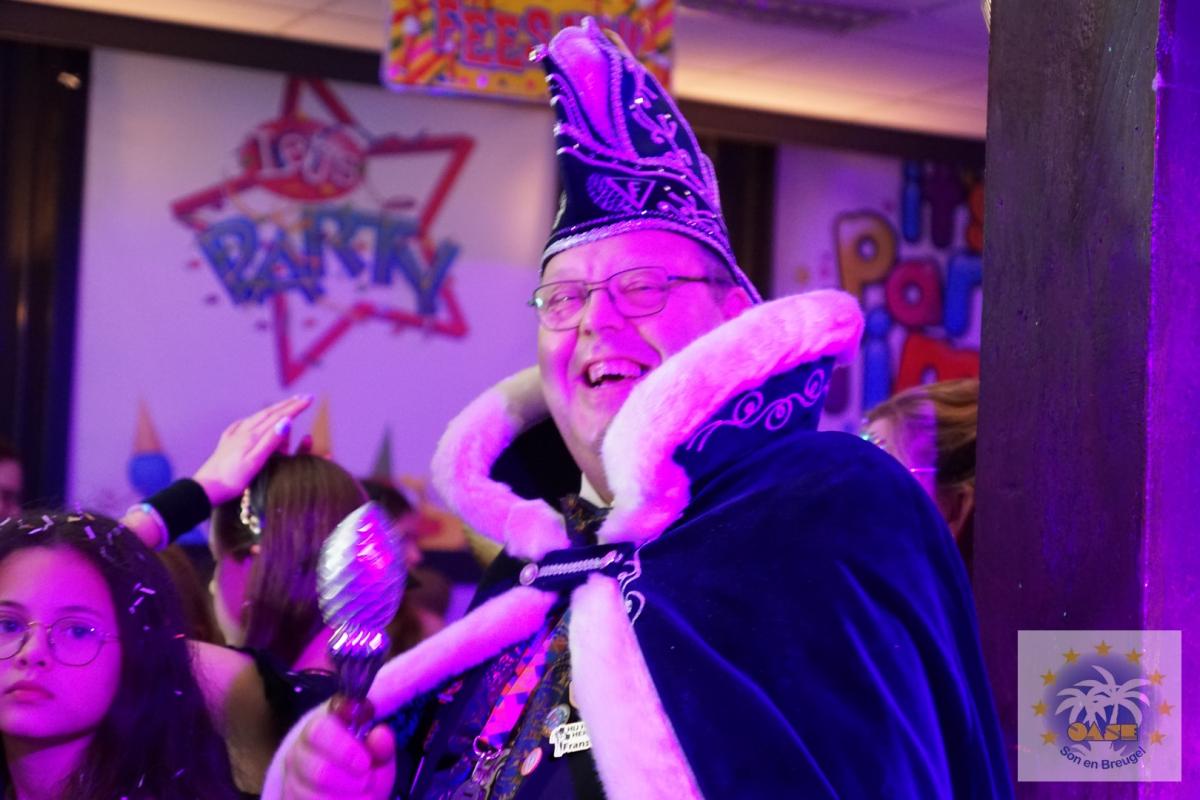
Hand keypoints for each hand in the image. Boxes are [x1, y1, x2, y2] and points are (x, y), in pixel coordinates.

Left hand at [193, 395, 312, 505]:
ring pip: (256, 417)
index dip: (295, 408)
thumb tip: (286, 420)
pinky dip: (252, 419)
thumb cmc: (232, 479)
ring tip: (283, 405)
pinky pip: (241, 425)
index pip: (279, 417)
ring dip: (273, 409)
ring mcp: (233, 437)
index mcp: (253, 436)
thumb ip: (271, 441)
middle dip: (287, 404)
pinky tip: (250, 420)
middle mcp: (243, 432)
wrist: (205, 489)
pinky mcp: (226, 444)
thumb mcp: (255, 462)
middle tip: (303, 397)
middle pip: (268, 413)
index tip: (310, 399)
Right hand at [283, 711, 395, 799]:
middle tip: (368, 782)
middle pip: (318, 772)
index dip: (344, 748)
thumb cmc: (362, 762)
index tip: (365, 763)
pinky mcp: (292, 799)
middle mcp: (299, 753)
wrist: (347, 784)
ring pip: (316, 797)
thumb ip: (382, 743)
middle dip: (351, 782)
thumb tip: (381, 735)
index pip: (319, 731)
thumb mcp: (377, 751)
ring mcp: (292, 781)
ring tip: (364, 795)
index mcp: (319, 727)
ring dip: (348, 799)